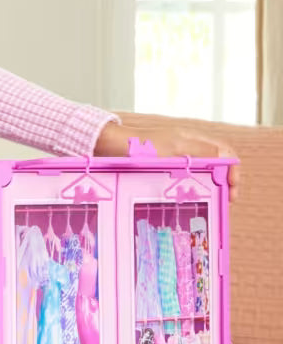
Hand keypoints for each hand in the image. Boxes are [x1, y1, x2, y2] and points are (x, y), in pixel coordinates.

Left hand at [94, 118, 239, 202]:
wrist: (109, 147)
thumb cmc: (139, 146)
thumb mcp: (172, 149)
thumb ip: (199, 153)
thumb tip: (227, 158)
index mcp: (193, 140)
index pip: (225, 152)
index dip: (233, 169)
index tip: (232, 187)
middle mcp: (188, 149)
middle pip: (217, 165)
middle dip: (225, 182)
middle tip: (225, 202)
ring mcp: (176, 159)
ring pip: (202, 174)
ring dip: (210, 188)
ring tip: (212, 204)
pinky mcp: (164, 169)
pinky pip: (185, 180)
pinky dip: (193, 190)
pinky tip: (191, 201)